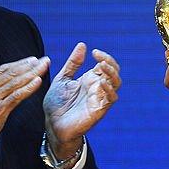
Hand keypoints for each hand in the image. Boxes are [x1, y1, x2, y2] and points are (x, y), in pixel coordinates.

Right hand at [0, 56, 49, 164]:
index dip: (20, 63)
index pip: (4, 68)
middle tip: (44, 60)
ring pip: (15, 82)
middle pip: (12, 73)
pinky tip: (37, 81)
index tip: (33, 59)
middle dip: (30, 65)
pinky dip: (28, 88)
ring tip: (44, 67)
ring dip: (32, 73)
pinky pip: (16, 96)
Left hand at [43, 43, 120, 157]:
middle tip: (99, 57)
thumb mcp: (63, 78)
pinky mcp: (99, 110)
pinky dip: (109, 89)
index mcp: (91, 79)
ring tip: (103, 65)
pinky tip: (101, 82)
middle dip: (110, 62)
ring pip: (116, 84)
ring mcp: (100, 98)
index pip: (105, 65)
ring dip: (112, 74)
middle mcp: (98, 88)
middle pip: (114, 72)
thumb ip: (73, 63)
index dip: (104, 57)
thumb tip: (82, 44)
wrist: (52, 125)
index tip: (94, 52)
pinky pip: (111, 99)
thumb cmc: (57, 104)